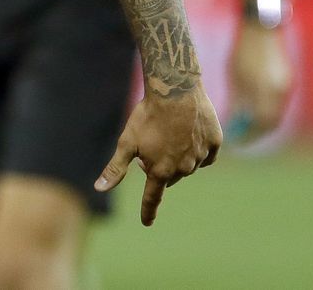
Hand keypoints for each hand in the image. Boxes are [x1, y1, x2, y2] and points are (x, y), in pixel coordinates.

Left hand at [96, 86, 221, 225]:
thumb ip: (116, 168)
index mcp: (160, 171)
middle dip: (160, 167)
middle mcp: (183, 169)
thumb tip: (98, 189)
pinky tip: (190, 134)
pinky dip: (198, 149)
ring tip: (170, 133)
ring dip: (179, 157)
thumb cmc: (147, 115)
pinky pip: (206, 154)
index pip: (152, 197)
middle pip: (170, 177)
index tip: (146, 222)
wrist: (176, 90)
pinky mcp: (215, 143)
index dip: (148, 210)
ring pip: (189, 165)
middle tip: (152, 145)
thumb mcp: (127, 142)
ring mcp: (201, 157)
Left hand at [227, 22, 292, 139]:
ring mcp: (287, 85)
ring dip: (260, 122)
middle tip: (239, 137)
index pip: (261, 124)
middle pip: (270, 122)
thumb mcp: (236, 75)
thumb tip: (234, 121)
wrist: (263, 26)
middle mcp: (282, 92)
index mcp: (268, 91)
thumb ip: (238, 99)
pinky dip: (266, 110)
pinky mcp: (287, 79)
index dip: (249, 135)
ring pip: (275, 113)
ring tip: (242, 125)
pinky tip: (251, 109)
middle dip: (255, 132)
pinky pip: (278, 102)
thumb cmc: (244, 49)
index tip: (235, 142)